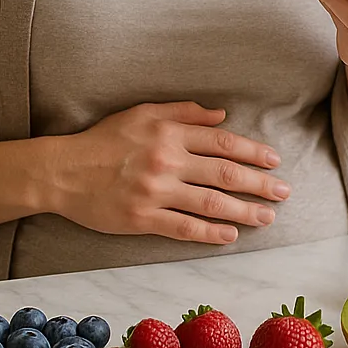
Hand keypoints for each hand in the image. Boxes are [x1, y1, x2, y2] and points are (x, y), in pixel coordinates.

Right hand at [47, 101, 289, 245]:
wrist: (62, 171)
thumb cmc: (103, 140)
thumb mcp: (142, 112)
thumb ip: (183, 112)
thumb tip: (221, 115)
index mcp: (168, 132)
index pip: (222, 142)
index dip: (253, 151)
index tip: (274, 161)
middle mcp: (166, 159)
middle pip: (225, 173)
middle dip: (260, 184)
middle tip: (284, 193)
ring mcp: (155, 191)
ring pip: (211, 203)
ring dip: (244, 212)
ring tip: (266, 218)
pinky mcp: (142, 218)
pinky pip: (184, 227)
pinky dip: (211, 233)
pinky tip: (231, 235)